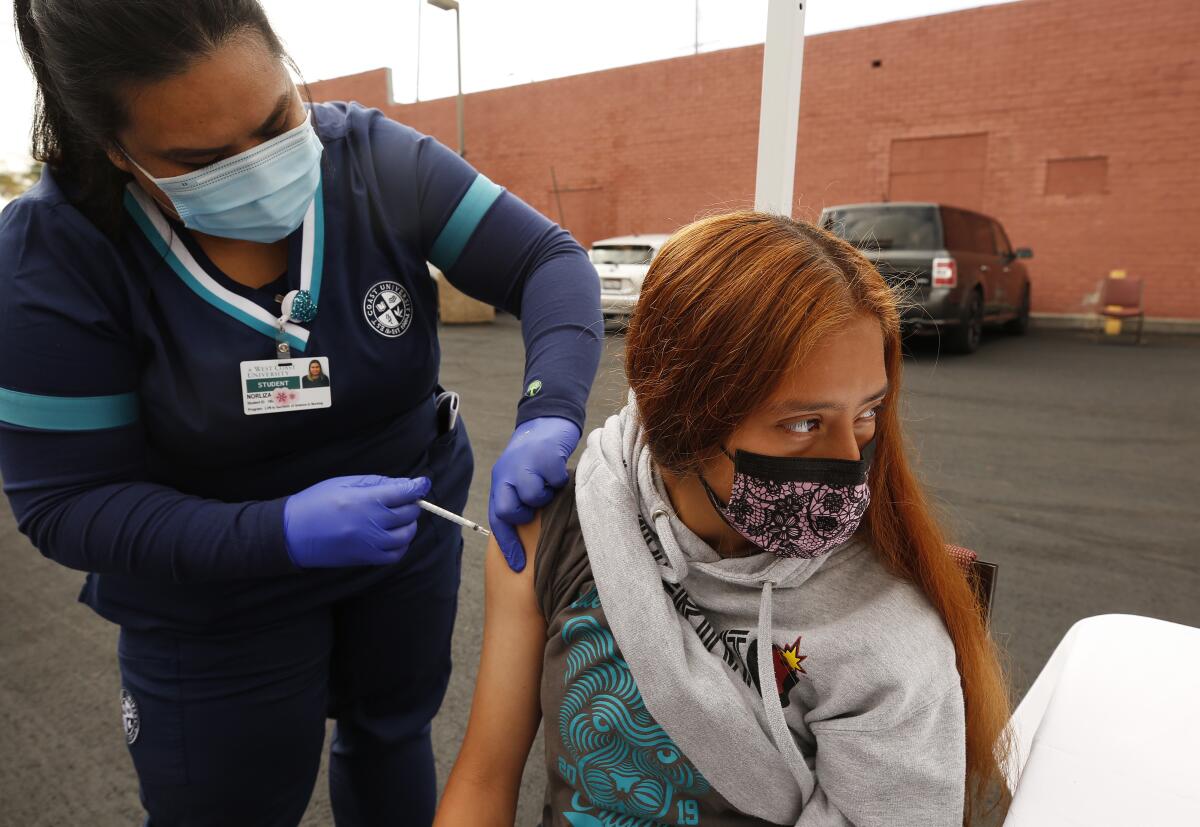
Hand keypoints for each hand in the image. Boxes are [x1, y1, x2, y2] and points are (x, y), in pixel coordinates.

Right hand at [284, 475, 430, 567]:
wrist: (292, 533)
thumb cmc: (316, 502)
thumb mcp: (343, 483)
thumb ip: (376, 483)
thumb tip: (404, 483)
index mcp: (365, 500)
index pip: (404, 493)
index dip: (418, 486)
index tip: (422, 483)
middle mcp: (371, 523)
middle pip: (409, 513)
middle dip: (411, 503)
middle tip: (404, 499)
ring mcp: (370, 544)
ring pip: (406, 535)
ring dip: (409, 524)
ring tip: (399, 517)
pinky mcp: (366, 559)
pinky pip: (395, 555)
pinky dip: (401, 545)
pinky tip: (393, 536)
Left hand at [489, 416, 580, 571]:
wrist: (547, 421)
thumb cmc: (535, 456)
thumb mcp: (518, 477)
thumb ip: (517, 500)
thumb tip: (523, 536)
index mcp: (500, 482)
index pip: (498, 518)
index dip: (507, 544)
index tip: (518, 566)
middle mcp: (507, 473)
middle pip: (512, 511)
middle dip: (527, 514)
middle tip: (538, 505)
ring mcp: (525, 465)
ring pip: (534, 498)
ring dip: (546, 494)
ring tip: (550, 483)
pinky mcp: (546, 456)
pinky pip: (555, 482)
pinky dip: (560, 480)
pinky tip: (559, 470)